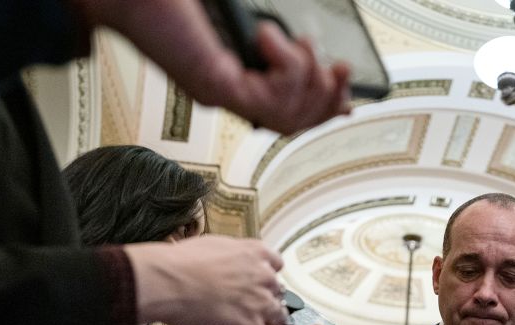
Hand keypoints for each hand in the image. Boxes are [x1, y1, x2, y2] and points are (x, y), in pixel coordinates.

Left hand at [83, 0, 350, 134]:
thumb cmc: (166, 5)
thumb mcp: (230, 16)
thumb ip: (263, 33)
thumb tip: (288, 30)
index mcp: (229, 77)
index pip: (285, 112)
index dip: (321, 110)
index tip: (348, 99)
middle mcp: (226, 93)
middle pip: (293, 122)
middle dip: (325, 99)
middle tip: (340, 69)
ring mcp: (221, 94)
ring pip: (288, 116)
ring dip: (308, 80)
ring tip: (299, 44)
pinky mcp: (217, 88)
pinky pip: (271, 99)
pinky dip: (284, 65)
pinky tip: (266, 35)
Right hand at [124, 236, 286, 324]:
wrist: (166, 282)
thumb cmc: (178, 262)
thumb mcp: (212, 244)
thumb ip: (231, 252)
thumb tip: (228, 257)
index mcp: (255, 253)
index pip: (276, 265)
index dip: (264, 277)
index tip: (252, 285)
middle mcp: (264, 276)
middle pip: (278, 293)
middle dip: (265, 301)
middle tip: (245, 310)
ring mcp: (261, 303)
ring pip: (279, 318)